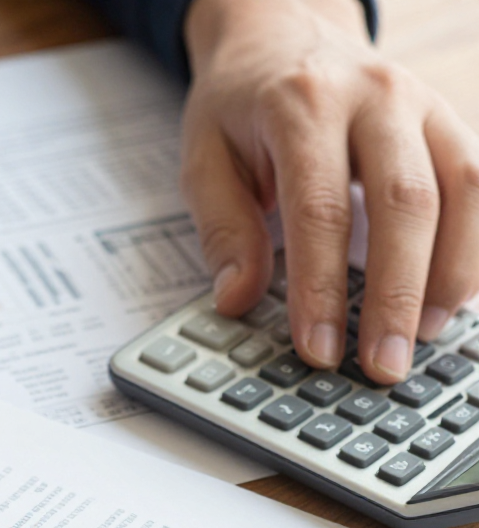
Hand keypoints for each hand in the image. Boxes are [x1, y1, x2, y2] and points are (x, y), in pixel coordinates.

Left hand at [182, 0, 478, 382]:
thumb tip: (237, 299)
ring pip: (461, 189)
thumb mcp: (203, 157)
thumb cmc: (240, 104)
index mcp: (302, 104)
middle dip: (397, 294)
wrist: (283, 29)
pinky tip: (448, 296)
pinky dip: (470, 245)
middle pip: (404, 202)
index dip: (321, 288)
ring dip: (448, 273)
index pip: (319, 210)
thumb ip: (222, 228)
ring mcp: (422, 102)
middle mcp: (374, 95)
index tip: (319, 349)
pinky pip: (477, 183)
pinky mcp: (447, 120)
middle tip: (383, 366)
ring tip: (421, 338)